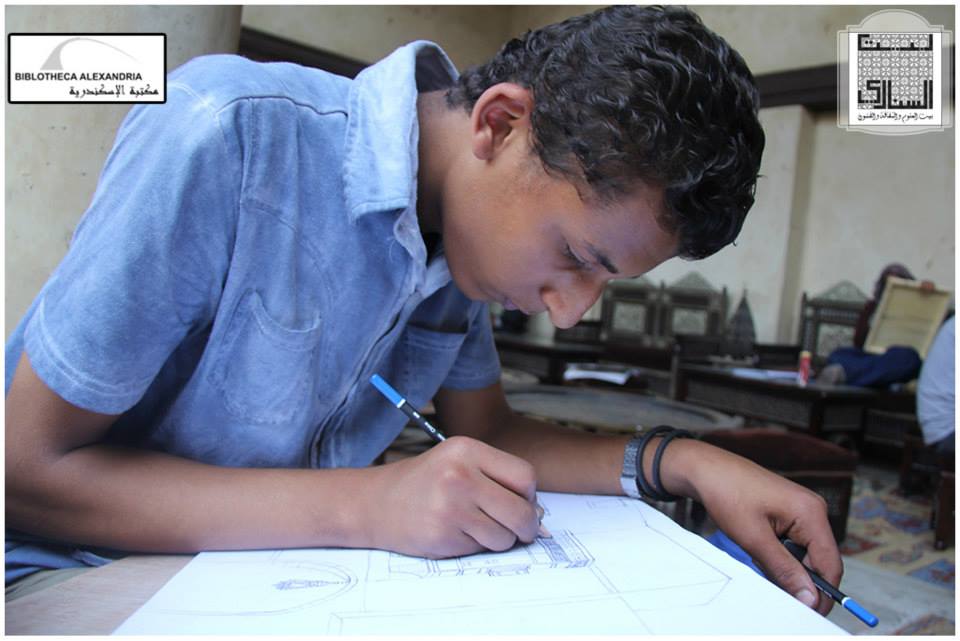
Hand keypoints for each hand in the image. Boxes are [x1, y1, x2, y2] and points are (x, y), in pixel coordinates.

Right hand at [365, 436, 541, 558]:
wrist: (374, 503)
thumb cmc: (424, 483)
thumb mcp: (458, 464)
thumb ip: (498, 482)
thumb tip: (540, 519)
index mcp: (466, 449)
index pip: (525, 476)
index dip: (529, 495)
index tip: (520, 503)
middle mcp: (459, 475)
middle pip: (521, 511)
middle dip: (526, 526)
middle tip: (518, 529)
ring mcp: (450, 507)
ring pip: (505, 536)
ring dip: (499, 539)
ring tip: (476, 527)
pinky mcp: (442, 536)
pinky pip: (481, 550)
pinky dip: (475, 546)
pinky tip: (455, 533)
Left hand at [679, 442, 841, 615]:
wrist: (706, 469)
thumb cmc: (728, 494)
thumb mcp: (754, 538)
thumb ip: (785, 570)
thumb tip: (810, 598)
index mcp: (812, 513)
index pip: (831, 564)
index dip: (822, 593)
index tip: (807, 612)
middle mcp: (814, 510)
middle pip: (820, 560)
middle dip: (801, 579)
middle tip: (776, 589)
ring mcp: (803, 510)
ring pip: (806, 554)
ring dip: (788, 567)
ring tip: (760, 561)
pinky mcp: (790, 512)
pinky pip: (795, 543)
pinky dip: (781, 554)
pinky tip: (760, 551)